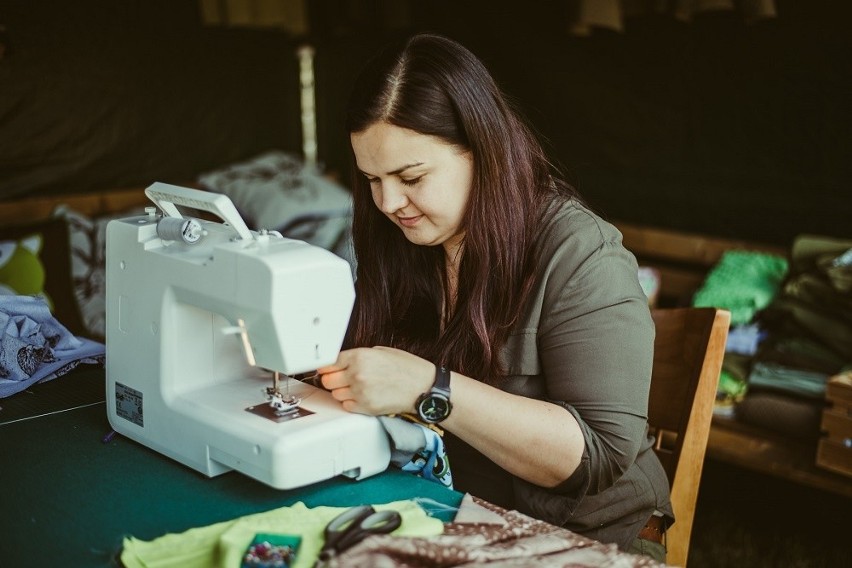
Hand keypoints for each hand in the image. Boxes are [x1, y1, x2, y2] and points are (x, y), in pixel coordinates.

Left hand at [317, 346, 433, 415]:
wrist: (423, 387)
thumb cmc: (407, 368)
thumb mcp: (381, 352)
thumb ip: (358, 356)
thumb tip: (340, 362)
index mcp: (359, 356)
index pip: (328, 363)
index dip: (327, 367)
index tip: (327, 369)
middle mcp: (357, 374)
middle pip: (327, 381)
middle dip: (333, 380)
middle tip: (342, 379)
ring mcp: (360, 392)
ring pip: (336, 395)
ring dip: (342, 392)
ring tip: (357, 388)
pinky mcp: (366, 408)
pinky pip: (347, 406)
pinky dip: (351, 403)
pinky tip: (363, 396)